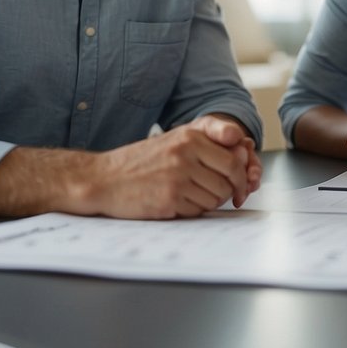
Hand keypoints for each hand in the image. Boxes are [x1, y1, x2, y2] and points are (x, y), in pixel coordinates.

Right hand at [90, 118, 257, 218]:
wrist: (103, 179)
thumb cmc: (140, 161)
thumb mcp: (174, 138)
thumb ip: (208, 138)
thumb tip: (243, 150)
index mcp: (190, 137)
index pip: (234, 158)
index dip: (242, 174)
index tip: (241, 182)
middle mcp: (185, 154)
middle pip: (229, 179)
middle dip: (232, 190)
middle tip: (229, 196)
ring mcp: (177, 178)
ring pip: (216, 197)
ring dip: (210, 201)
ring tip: (192, 195)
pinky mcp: (169, 200)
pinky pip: (198, 210)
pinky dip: (193, 210)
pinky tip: (178, 202)